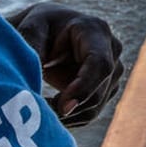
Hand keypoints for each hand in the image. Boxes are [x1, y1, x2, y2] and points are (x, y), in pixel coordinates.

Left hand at [6, 3, 124, 126]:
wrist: (49, 34)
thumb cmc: (40, 28)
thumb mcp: (31, 29)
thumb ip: (31, 46)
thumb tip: (33, 75)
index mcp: (95, 30)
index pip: (100, 64)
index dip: (84, 88)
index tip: (62, 107)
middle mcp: (112, 50)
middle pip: (99, 91)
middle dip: (69, 106)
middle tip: (38, 109)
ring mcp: (114, 71)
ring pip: (95, 106)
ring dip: (67, 115)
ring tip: (39, 107)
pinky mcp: (108, 89)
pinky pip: (90, 113)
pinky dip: (69, 118)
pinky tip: (49, 111)